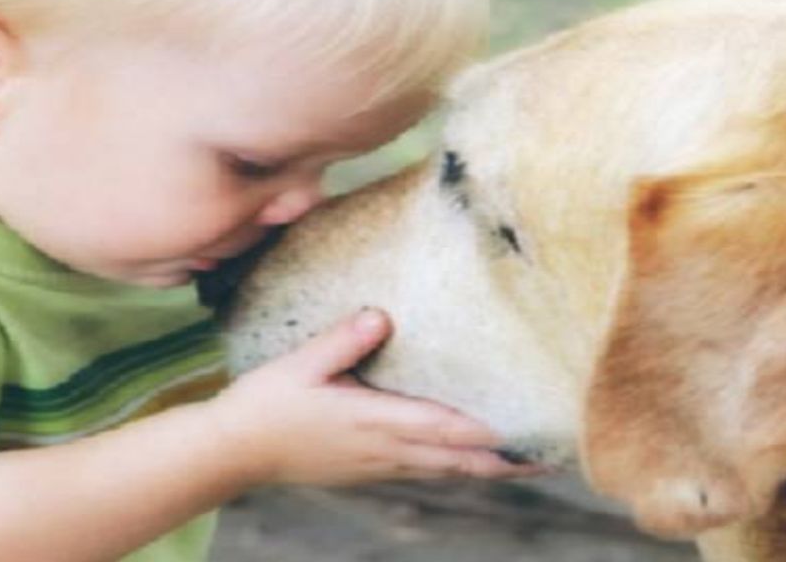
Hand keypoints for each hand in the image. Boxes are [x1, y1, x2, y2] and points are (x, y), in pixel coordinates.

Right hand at [206, 309, 540, 487]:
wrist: (232, 454)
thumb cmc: (265, 404)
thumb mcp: (300, 364)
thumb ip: (343, 340)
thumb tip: (382, 315)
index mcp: (373, 422)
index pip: (446, 429)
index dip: (491, 433)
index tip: (531, 431)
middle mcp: (384, 450)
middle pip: (460, 460)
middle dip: (507, 459)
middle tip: (552, 454)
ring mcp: (378, 465)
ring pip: (447, 471)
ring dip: (488, 466)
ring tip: (527, 459)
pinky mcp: (368, 470)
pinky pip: (426, 471)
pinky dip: (458, 467)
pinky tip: (470, 459)